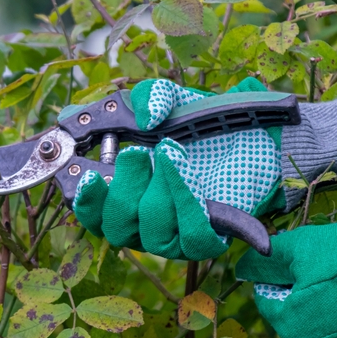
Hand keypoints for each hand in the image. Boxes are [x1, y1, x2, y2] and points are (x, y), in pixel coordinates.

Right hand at [69, 78, 282, 259]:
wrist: (250, 142)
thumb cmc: (199, 127)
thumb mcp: (171, 101)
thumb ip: (151, 97)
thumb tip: (145, 116)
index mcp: (122, 198)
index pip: (93, 216)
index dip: (86, 202)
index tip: (90, 175)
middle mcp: (142, 224)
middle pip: (117, 227)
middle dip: (124, 188)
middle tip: (137, 152)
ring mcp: (174, 237)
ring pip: (153, 231)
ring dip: (159, 189)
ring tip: (172, 153)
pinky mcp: (206, 240)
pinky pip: (190, 235)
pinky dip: (187, 201)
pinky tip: (189, 173)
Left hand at [236, 175, 336, 337]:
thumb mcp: (295, 249)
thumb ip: (263, 261)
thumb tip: (242, 268)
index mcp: (287, 324)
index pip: (268, 299)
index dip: (279, 278)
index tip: (297, 264)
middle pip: (295, 317)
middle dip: (302, 297)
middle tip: (326, 274)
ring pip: (323, 332)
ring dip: (327, 314)